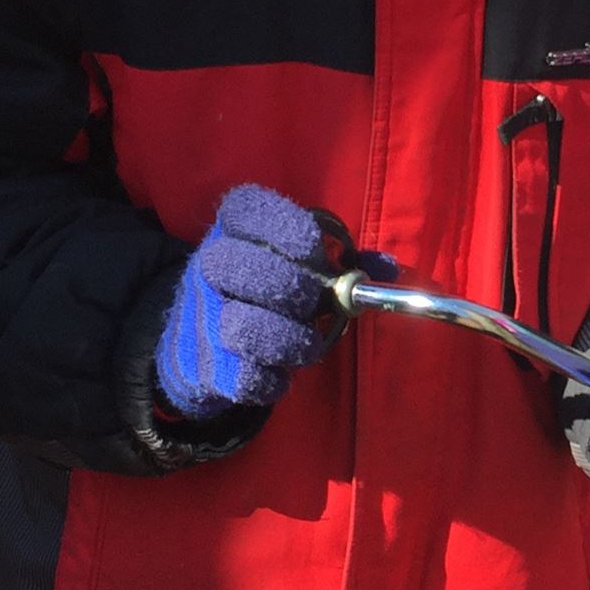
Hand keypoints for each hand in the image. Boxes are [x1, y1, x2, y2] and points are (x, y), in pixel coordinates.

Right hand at [155, 184, 330, 419]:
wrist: (201, 341)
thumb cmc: (267, 291)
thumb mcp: (300, 264)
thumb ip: (344, 261)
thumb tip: (388, 268)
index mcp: (234, 228)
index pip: (246, 208)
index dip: (282, 226)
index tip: (312, 248)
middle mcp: (208, 263)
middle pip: (236, 265)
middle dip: (287, 287)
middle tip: (311, 303)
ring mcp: (202, 315)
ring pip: (241, 326)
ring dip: (287, 340)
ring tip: (306, 346)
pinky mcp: (205, 365)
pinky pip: (242, 377)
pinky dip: (271, 381)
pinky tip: (281, 374)